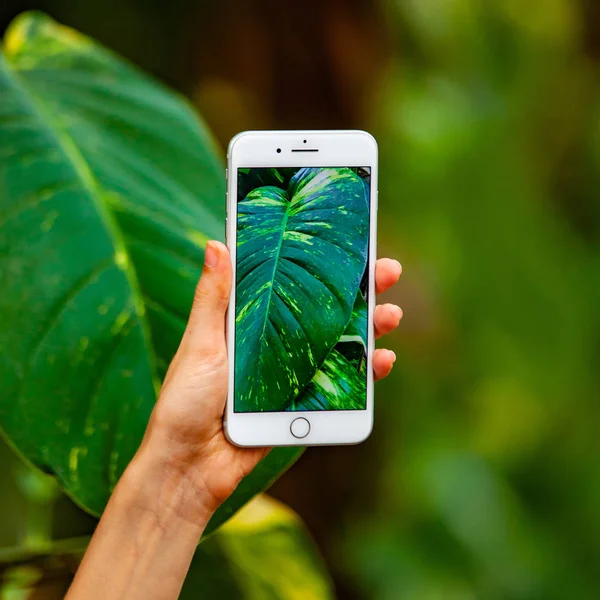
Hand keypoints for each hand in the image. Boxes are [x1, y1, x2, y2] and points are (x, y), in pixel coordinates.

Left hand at [143, 241, 402, 520]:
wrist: (189, 465)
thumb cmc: (184, 402)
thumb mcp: (200, 344)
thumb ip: (213, 299)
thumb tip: (217, 243)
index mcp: (249, 322)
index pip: (292, 283)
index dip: (321, 264)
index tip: (350, 241)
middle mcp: (275, 343)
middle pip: (324, 310)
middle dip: (359, 291)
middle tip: (387, 271)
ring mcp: (291, 373)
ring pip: (338, 343)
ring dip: (369, 327)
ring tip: (391, 314)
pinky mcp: (301, 403)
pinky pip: (339, 383)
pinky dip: (363, 372)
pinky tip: (382, 359)